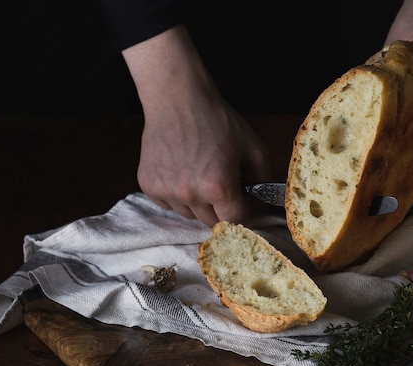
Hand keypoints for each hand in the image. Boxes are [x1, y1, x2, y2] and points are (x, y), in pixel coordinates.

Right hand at [122, 26, 269, 225]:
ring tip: (199, 172)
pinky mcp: (148, 185)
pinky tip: (181, 170)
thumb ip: (263, 179)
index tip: (242, 196)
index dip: (243, 208)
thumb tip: (259, 204)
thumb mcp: (254, 147)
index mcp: (217, 187)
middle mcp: (189, 194)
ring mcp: (166, 191)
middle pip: (212, 220)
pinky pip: (169, 204)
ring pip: (189, 214)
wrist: (177, 99)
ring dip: (198, 201)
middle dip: (221, 206)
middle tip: (220, 180)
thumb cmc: (217, 120)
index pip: (236, 219)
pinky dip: (177, 194)